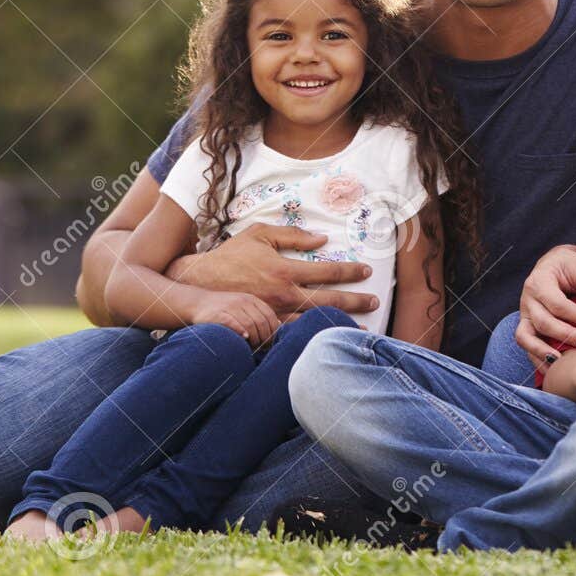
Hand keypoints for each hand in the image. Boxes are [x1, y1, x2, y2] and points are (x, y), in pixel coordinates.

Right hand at [168, 224, 378, 319]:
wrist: (200, 282)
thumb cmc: (231, 255)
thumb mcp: (259, 235)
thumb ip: (292, 235)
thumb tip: (321, 238)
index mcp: (285, 270)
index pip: (327, 272)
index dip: (350, 271)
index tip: (366, 271)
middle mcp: (284, 295)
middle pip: (328, 300)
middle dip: (355, 301)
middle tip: (375, 302)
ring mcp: (275, 315)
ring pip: (315, 322)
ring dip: (340, 325)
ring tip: (361, 329)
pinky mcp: (266, 328)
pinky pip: (294, 336)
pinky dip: (314, 338)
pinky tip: (327, 341)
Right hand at [189, 291, 280, 347]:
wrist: (198, 303)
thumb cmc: (224, 309)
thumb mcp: (244, 307)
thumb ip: (259, 314)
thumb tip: (279, 325)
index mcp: (251, 300)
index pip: (269, 316)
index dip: (272, 331)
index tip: (270, 343)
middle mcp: (243, 301)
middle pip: (261, 322)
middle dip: (264, 338)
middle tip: (262, 349)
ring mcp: (231, 306)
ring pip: (250, 324)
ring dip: (254, 339)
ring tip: (253, 348)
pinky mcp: (219, 314)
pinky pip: (233, 323)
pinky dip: (241, 331)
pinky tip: (244, 338)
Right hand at [515, 244, 575, 365]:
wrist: (553, 266)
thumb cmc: (568, 266)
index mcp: (538, 282)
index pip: (557, 304)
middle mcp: (527, 300)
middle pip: (544, 323)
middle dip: (568, 336)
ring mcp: (524, 315)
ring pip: (526, 338)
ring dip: (543, 352)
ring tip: (561, 362)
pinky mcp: (526, 327)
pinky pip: (526, 346)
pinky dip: (537, 359)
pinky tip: (552, 371)